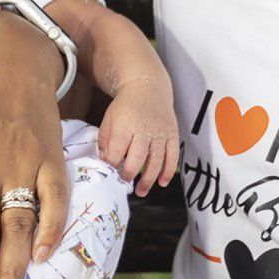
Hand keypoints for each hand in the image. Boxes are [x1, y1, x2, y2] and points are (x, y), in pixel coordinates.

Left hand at [98, 76, 179, 194]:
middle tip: (124, 183)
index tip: (109, 174)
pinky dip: (168, 171)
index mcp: (124, 125)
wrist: (147, 87)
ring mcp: (160, 132)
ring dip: (149, 179)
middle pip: (137, 158)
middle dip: (129, 174)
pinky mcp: (172, 134)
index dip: (112, 166)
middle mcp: (143, 129)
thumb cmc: (126, 106)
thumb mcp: (109, 119)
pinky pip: (172, 156)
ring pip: (156, 160)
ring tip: (141, 191)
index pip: (116, 151)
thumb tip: (105, 162)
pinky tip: (162, 182)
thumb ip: (106, 141)